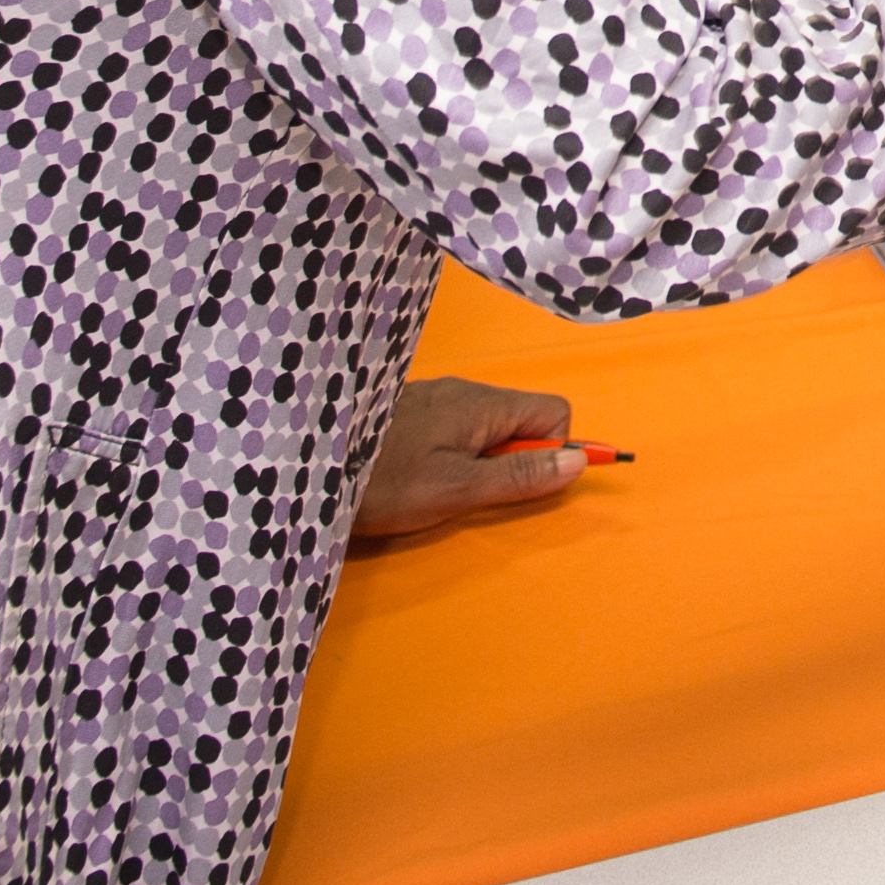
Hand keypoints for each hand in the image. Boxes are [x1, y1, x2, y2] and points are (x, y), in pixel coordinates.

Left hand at [350, 375, 585, 543]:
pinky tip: (415, 476)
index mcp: (480, 404)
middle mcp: (462, 391)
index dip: (552, 451)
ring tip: (439, 489)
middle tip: (473, 492)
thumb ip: (518, 476)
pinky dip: (451, 454)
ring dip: (480, 459)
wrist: (306, 466)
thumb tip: (577, 462)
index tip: (522, 485)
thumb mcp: (456, 490)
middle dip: (513, 459)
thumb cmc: (383, 482)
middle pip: (520, 418)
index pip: (553, 411)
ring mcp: (434, 398)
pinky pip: (455, 427)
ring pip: (486, 426)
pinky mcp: (409, 411)